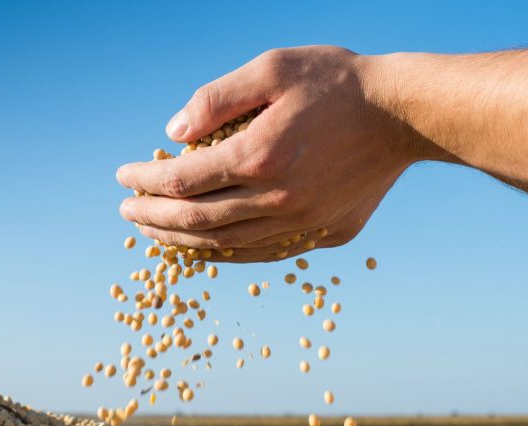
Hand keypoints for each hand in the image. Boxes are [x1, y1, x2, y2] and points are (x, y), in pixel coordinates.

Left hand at [116, 46, 446, 261]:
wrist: (404, 114)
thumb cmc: (336, 83)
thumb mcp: (271, 69)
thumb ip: (215, 99)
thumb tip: (172, 134)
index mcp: (258, 156)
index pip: (180, 180)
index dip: (144, 181)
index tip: (123, 177)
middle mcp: (276, 199)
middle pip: (195, 219)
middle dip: (152, 217)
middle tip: (127, 212)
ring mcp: (302, 223)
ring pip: (224, 245)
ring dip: (180, 240)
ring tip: (153, 233)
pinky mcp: (324, 235)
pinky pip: (261, 255)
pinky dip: (224, 254)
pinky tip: (205, 248)